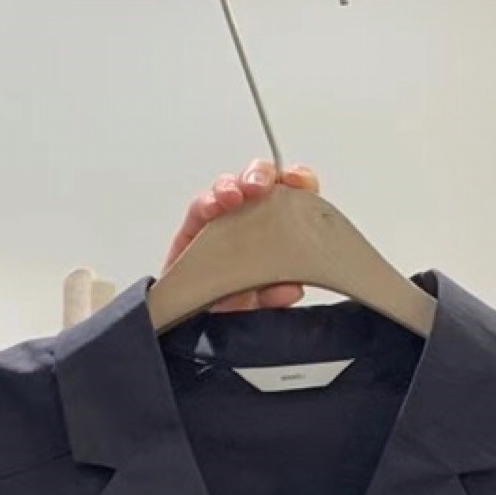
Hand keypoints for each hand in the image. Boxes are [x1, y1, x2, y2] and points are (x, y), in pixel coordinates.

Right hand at [164, 159, 319, 311]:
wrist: (202, 320)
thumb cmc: (237, 302)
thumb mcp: (263, 302)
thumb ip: (278, 294)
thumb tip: (291, 288)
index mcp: (279, 228)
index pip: (295, 194)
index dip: (299, 181)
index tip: (297, 182)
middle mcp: (252, 216)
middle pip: (261, 178)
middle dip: (261, 174)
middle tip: (259, 187)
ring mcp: (224, 217)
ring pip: (230, 185)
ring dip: (232, 185)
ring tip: (233, 198)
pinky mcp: (196, 225)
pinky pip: (201, 205)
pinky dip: (207, 202)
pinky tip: (212, 208)